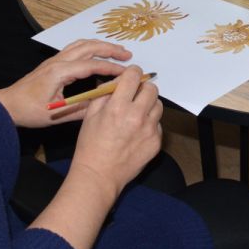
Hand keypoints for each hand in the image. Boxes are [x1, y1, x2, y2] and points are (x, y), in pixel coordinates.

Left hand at [0, 39, 133, 127]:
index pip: (92, 65)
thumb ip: (81, 110)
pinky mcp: (53, 62)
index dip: (111, 68)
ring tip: (117, 52)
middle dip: (110, 49)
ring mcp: (55, 59)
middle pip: (89, 47)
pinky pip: (75, 48)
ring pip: (82, 44)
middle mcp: (58, 61)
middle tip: (128, 55)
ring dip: (101, 45)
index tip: (127, 73)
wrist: (7, 105)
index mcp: (60, 72)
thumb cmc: (29, 111)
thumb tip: (104, 105)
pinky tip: (97, 54)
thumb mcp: (57, 114)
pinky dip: (90, 47)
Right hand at [67, 66, 163, 198]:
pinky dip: (150, 124)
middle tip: (134, 95)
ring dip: (148, 106)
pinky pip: (158, 124)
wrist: (99, 175)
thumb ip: (105, 94)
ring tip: (136, 115)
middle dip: (142, 89)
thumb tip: (117, 82)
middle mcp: (137, 116)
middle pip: (151, 89)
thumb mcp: (91, 115)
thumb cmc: (91, 147)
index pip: (134, 76)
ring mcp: (149, 130)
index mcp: (118, 107)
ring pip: (158, 105)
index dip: (132, 73)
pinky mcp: (156, 142)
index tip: (131, 76)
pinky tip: (137, 132)